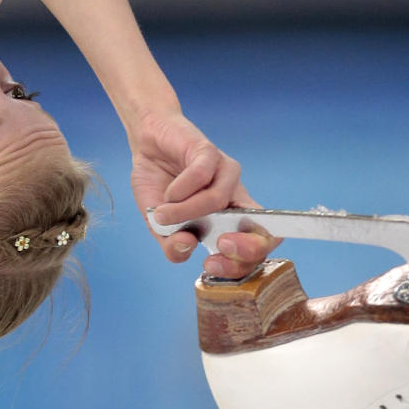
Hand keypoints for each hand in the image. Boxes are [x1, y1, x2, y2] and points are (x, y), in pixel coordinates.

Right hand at [129, 110, 279, 277]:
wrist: (147, 144)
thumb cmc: (159, 184)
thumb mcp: (159, 225)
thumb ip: (172, 244)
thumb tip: (185, 248)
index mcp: (230, 217)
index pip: (257, 245)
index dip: (244, 263)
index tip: (210, 265)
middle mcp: (235, 196)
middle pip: (261, 229)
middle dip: (240, 248)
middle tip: (212, 253)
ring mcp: (226, 172)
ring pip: (217, 200)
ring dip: (184, 213)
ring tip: (163, 213)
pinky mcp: (210, 151)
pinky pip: (201, 175)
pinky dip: (180, 190)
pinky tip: (168, 193)